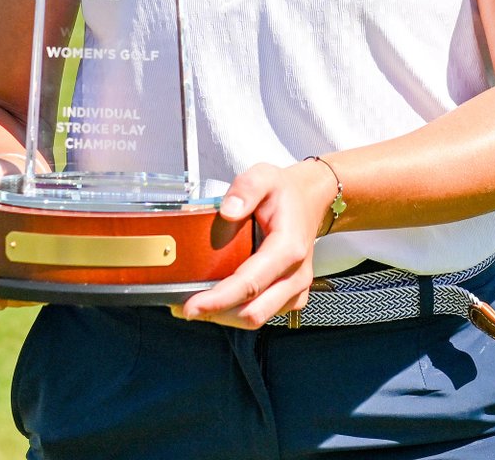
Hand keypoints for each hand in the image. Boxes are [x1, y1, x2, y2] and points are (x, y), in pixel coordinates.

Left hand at [173, 159, 336, 329]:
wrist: (310, 199)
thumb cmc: (285, 192)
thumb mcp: (264, 176)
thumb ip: (246, 189)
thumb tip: (227, 212)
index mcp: (289, 248)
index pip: (250, 284)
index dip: (219, 299)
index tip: (191, 306)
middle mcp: (296, 274)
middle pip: (253, 312)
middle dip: (217, 313)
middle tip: (185, 307)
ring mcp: (296, 288)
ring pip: (257, 317)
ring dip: (225, 315)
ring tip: (198, 303)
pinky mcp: (292, 296)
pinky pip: (264, 313)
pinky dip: (238, 312)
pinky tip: (219, 300)